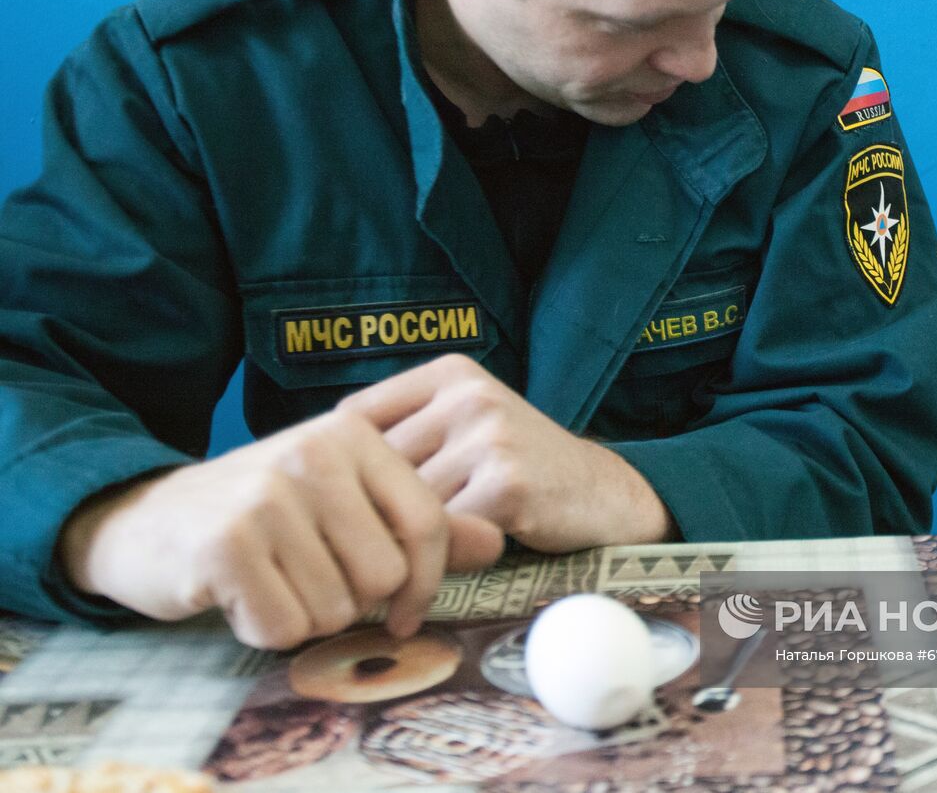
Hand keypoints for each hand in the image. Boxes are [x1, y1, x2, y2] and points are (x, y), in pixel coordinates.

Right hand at [60, 410, 504, 649]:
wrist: (149, 521)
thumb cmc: (262, 514)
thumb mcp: (346, 503)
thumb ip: (419, 524)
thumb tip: (496, 542)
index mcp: (353, 434)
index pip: (429, 524)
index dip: (428, 583)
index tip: (405, 610)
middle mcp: (313, 452)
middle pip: (385, 577)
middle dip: (352, 600)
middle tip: (308, 577)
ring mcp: (267, 495)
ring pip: (336, 608)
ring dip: (306, 614)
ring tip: (272, 578)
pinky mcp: (226, 544)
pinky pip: (285, 627)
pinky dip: (265, 628)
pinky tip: (241, 594)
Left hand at [338, 354, 674, 551]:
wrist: (605, 497)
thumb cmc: (523, 470)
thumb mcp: (469, 429)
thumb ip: (410, 436)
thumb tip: (314, 475)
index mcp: (451, 374)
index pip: (355, 417)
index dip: (339, 471)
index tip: (332, 510)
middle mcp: (468, 395)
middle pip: (374, 464)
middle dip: (363, 514)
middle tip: (348, 557)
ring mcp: (489, 436)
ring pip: (404, 502)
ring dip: (394, 543)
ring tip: (388, 575)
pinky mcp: (505, 483)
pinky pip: (442, 531)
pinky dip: (432, 560)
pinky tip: (432, 579)